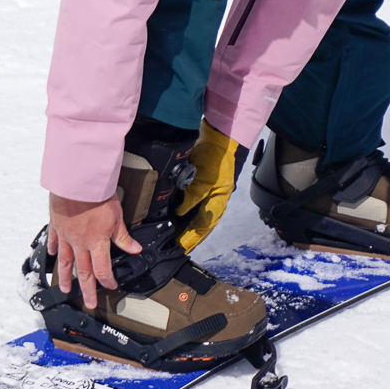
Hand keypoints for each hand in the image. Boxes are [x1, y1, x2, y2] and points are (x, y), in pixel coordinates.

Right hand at [47, 192, 141, 308]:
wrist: (77, 182)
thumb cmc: (97, 196)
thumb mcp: (117, 217)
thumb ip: (123, 237)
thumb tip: (135, 249)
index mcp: (96, 243)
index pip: (102, 270)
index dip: (108, 281)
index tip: (111, 286)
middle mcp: (79, 244)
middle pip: (84, 273)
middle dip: (87, 290)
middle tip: (88, 303)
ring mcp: (66, 236)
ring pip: (65, 262)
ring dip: (66, 277)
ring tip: (65, 289)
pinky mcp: (56, 225)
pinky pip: (54, 241)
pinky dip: (53, 250)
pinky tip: (53, 256)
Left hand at [175, 120, 248, 252]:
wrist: (218, 140)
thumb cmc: (215, 159)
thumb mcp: (202, 181)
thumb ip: (191, 198)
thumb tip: (179, 213)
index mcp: (217, 205)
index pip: (202, 229)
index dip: (189, 239)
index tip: (177, 248)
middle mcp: (213, 204)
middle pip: (199, 227)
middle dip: (187, 238)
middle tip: (171, 247)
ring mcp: (208, 197)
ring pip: (196, 219)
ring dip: (185, 228)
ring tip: (171, 237)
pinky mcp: (201, 190)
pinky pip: (193, 208)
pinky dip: (184, 216)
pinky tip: (175, 218)